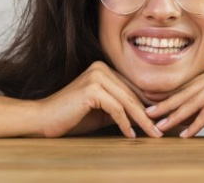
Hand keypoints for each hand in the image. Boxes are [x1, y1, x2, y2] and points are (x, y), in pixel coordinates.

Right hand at [35, 61, 161, 137]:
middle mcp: (101, 68)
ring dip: (141, 120)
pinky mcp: (92, 88)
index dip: (148, 105)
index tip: (159, 120)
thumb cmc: (72, 117)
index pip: (132, 88)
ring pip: (127, 101)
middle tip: (160, 130)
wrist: (43, 120)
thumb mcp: (103, 112)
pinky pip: (116, 108)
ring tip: (152, 134)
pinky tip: (130, 135)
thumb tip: (148, 117)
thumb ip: (123, 109)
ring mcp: (96, 76)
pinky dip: (125, 123)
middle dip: (148, 114)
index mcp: (104, 69)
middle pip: (132, 94)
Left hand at [146, 63, 203, 137]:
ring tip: (160, 127)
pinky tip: (184, 136)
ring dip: (175, 117)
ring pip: (195, 102)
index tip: (152, 104)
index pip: (190, 85)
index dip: (170, 96)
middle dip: (167, 105)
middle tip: (148, 114)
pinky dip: (195, 125)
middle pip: (189, 92)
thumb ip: (200, 109)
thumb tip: (174, 116)